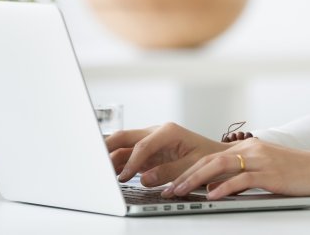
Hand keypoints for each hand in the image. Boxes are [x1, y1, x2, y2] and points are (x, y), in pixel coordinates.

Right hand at [105, 122, 227, 187]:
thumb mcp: (192, 165)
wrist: (217, 156)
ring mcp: (150, 141)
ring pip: (123, 146)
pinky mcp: (148, 152)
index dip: (131, 162)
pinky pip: (128, 155)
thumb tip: (145, 178)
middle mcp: (156, 133)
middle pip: (125, 137)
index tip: (123, 177)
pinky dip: (118, 163)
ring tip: (98, 170)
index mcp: (168, 131)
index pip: (142, 146)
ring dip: (110, 157)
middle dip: (107, 147)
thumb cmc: (208, 157)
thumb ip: (169, 171)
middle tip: (93, 159)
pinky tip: (110, 173)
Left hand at [163, 138, 309, 200]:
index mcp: (247, 147)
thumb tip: (215, 188)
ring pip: (218, 167)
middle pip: (208, 160)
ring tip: (180, 192)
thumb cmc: (297, 173)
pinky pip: (240, 180)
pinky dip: (223, 189)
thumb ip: (241, 175)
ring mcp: (260, 159)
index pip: (209, 157)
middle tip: (166, 189)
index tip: (170, 182)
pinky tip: (211, 197)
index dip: (186, 169)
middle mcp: (250, 149)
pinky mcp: (269, 173)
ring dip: (195, 180)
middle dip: (183, 175)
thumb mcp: (265, 169)